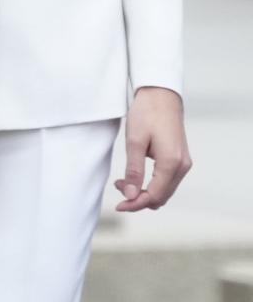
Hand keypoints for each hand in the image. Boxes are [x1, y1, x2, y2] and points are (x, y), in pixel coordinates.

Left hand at [115, 86, 190, 211]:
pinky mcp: (180, 159)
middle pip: (161, 196)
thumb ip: (134, 169)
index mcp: (171, 163)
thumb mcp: (134, 140)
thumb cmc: (146, 113)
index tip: (118, 206)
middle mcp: (182, 166)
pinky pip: (167, 180)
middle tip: (117, 188)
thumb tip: (130, 195)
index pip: (154, 195)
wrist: (161, 95)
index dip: (136, 203)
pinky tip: (135, 175)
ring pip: (164, 190)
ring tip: (122, 182)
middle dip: (139, 198)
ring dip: (145, 191)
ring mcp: (183, 163)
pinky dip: (152, 183)